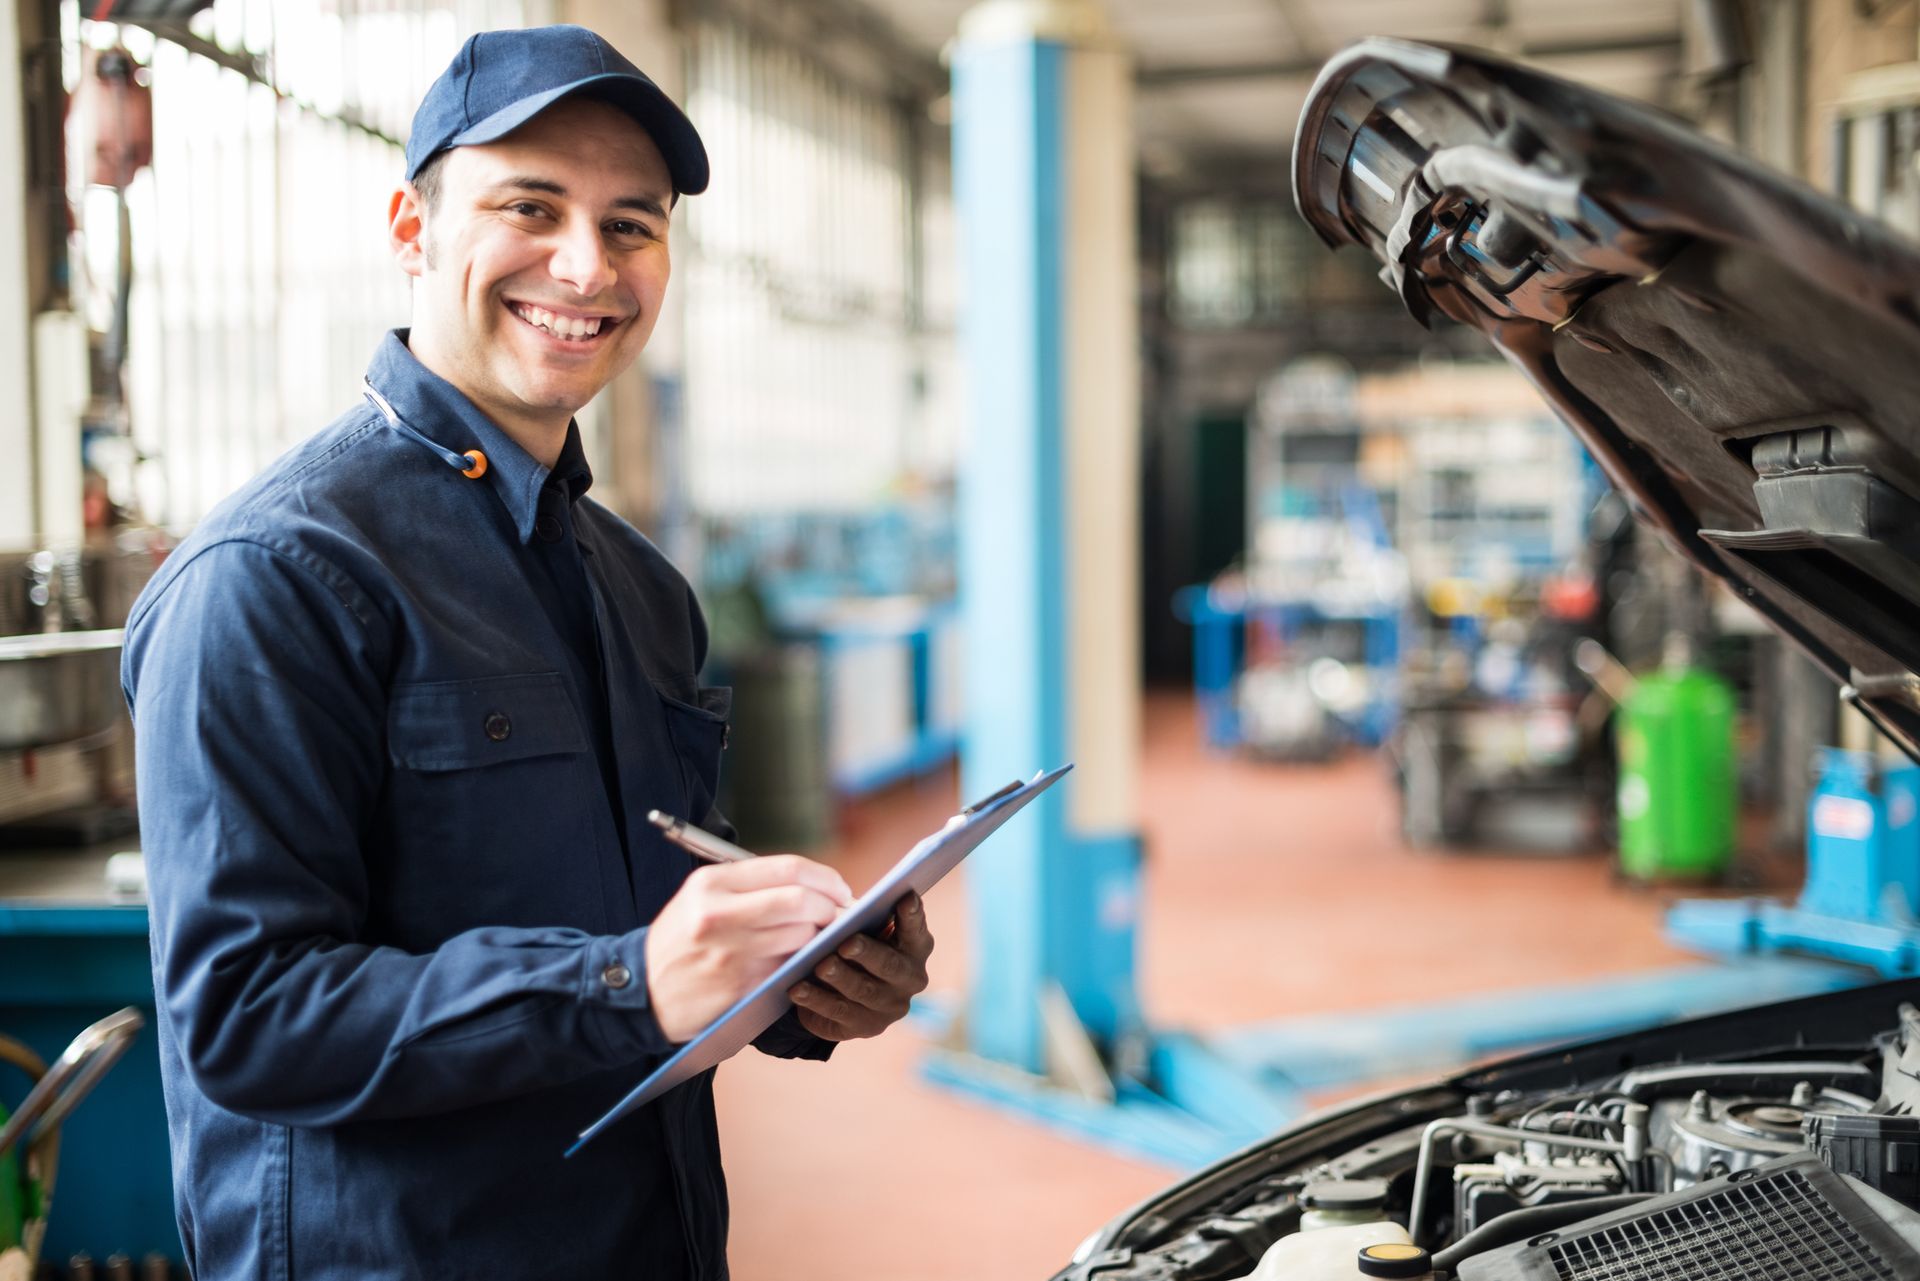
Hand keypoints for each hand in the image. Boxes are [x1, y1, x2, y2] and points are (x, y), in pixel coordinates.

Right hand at [645, 855, 852, 1043]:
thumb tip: (814, 885)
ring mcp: (730, 952)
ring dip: (821, 938)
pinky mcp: (740, 986)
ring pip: (801, 936)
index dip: (825, 878)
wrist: (641, 991)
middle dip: (832, 908)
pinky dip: (804, 962)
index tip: (840, 889)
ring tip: (822, 939)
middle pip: (801, 901)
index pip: (788, 868)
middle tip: (841, 915)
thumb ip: (752, 886)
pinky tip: (803, 961)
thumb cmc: (681, 940)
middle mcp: (719, 914)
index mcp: (712, 883)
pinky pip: (789, 967)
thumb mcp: (702, 898)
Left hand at [788, 892, 932, 1041]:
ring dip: (841, 977)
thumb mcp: (861, 929)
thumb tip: (837, 915)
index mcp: (915, 947)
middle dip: (868, 953)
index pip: (916, 930)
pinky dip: (816, 999)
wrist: (842, 990)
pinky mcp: (866, 1027)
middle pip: (890, 965)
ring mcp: (890, 1006)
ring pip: (864, 991)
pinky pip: (839, 1012)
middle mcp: (911, 979)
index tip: (905, 897)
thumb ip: (860, 920)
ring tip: (821, 966)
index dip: (912, 915)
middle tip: (847, 944)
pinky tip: (798, 989)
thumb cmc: (856, 944)